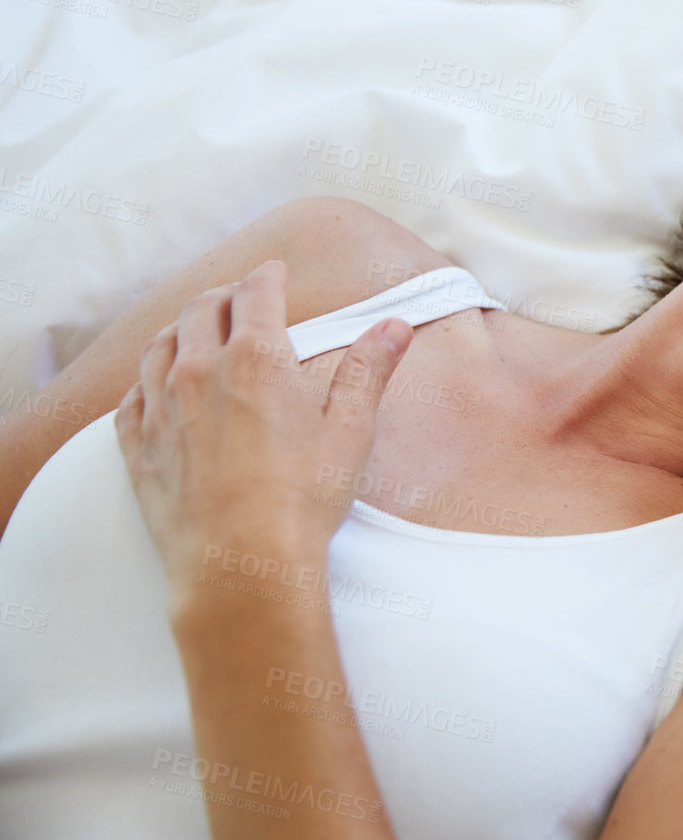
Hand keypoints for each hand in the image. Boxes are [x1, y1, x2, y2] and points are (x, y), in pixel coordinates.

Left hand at [115, 260, 411, 608]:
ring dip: (179, 330)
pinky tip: (155, 387)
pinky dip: (145, 381)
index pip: (255, 293)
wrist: (242, 566)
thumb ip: (369, 371)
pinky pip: (131, 397)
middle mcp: (200, 371)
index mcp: (257, 358)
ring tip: (194, 332)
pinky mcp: (139, 447)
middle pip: (200, 310)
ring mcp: (162, 408)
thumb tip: (394, 328)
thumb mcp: (351, 431)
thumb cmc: (303, 501)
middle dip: (223, 297)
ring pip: (158, 346)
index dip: (268, 277)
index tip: (275, 273)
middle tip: (238, 299)